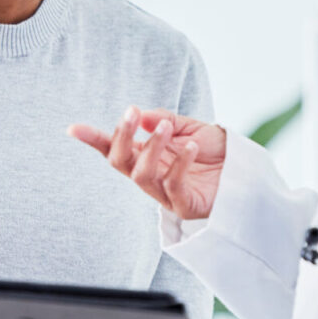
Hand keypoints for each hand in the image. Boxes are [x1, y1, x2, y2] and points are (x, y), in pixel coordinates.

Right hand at [68, 105, 225, 220]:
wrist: (244, 170)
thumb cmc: (214, 151)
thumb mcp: (189, 126)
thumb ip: (165, 120)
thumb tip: (143, 117)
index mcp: (146, 155)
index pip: (114, 148)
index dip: (93, 140)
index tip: (73, 129)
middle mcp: (150, 175)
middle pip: (120, 162)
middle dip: (121, 137)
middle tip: (131, 113)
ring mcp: (164, 193)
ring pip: (141, 175)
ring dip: (152, 148)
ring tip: (166, 128)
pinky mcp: (184, 205)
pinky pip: (173, 185)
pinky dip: (180, 163)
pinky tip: (192, 147)